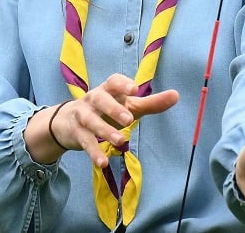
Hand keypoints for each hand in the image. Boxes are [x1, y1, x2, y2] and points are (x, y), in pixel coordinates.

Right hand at [26, 73, 178, 167]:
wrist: (67, 122)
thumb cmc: (106, 110)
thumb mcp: (128, 105)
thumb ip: (151, 103)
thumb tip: (176, 95)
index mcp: (108, 89)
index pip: (113, 81)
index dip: (123, 84)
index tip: (135, 90)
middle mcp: (93, 99)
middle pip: (101, 100)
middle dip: (114, 109)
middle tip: (129, 119)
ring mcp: (82, 116)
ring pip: (91, 121)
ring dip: (105, 131)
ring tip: (121, 141)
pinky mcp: (76, 133)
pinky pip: (85, 142)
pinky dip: (93, 152)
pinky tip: (103, 163)